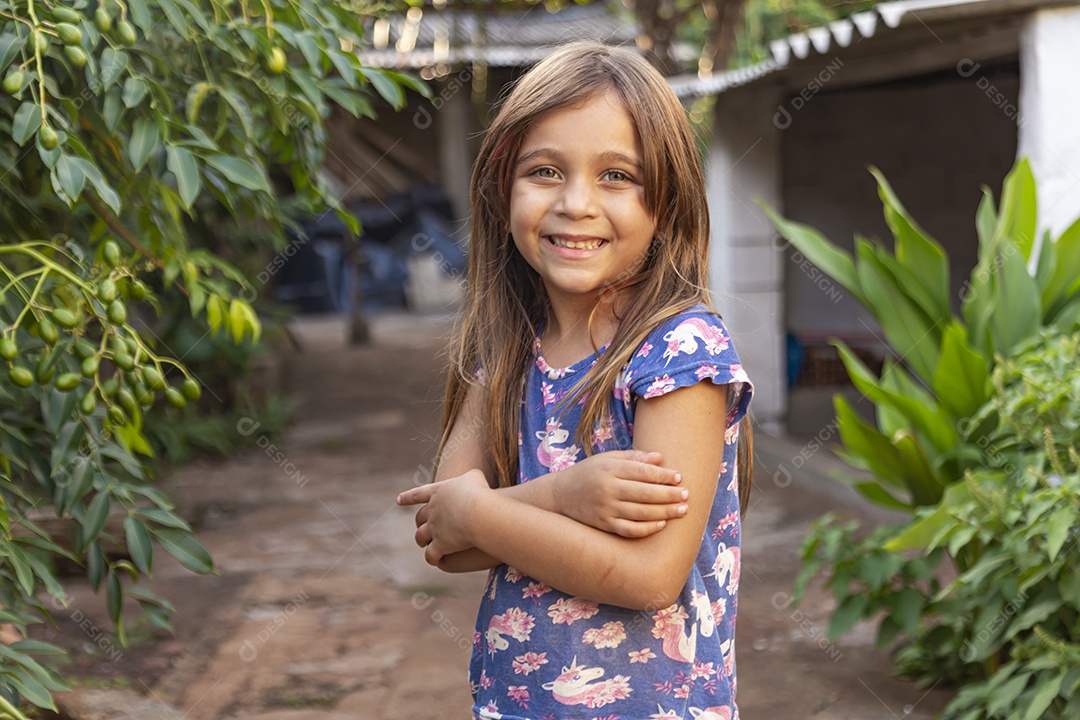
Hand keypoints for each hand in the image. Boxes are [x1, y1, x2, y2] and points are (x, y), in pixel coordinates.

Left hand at [397, 469, 489, 565]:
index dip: (408, 497)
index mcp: (437, 492)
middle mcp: (432, 511)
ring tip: (424, 544)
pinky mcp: (440, 545)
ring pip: (421, 536)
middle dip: (419, 522)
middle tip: (420, 526)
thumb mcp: (475, 477)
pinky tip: (434, 560)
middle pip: (420, 518)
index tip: (398, 500)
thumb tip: (473, 477)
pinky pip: (432, 554)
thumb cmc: (478, 492)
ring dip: (422, 540)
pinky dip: (432, 557)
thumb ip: (470, 476)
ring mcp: (434, 528)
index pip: (418, 494)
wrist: (478, 513)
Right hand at [554, 450, 687, 537]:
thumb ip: (633, 457)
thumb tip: (661, 457)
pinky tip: (661, 524)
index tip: (679, 477)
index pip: (642, 472)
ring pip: (641, 513)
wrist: (560, 495)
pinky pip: (630, 529)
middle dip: (669, 494)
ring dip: (665, 512)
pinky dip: (647, 528)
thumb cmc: (588, 473)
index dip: (663, 475)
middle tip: (686, 495)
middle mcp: (607, 489)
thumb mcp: (607, 459)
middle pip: (645, 493)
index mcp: (609, 469)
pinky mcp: (603, 525)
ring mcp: (605, 509)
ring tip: (682, 510)